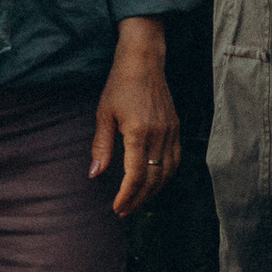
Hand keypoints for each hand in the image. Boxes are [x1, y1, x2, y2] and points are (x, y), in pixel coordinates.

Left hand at [90, 21, 180, 220]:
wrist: (144, 60)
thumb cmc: (120, 84)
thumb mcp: (104, 114)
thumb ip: (101, 145)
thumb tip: (95, 174)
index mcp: (140, 132)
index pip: (136, 175)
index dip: (127, 196)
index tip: (117, 208)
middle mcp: (160, 134)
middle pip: (154, 179)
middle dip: (139, 199)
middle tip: (124, 211)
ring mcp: (171, 131)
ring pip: (167, 172)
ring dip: (153, 191)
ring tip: (138, 201)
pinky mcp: (176, 128)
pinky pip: (175, 160)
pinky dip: (165, 176)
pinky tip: (154, 182)